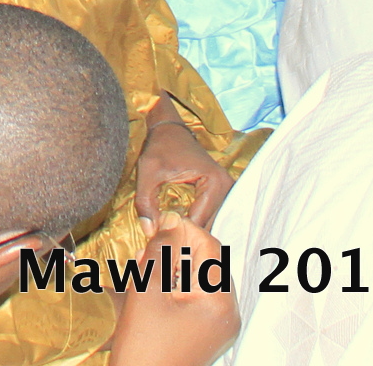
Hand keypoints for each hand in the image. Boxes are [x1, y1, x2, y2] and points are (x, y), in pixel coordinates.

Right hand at [111, 215, 239, 365]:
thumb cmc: (143, 346)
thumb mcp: (148, 290)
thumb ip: (161, 250)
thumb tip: (170, 220)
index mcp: (219, 302)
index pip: (209, 247)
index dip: (183, 229)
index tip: (156, 222)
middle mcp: (228, 313)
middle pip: (206, 263)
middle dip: (176, 250)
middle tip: (145, 250)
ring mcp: (220, 326)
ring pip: (199, 279)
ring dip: (173, 268)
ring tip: (144, 270)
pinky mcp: (208, 334)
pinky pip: (196, 298)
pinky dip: (175, 287)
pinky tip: (151, 289)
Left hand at [131, 104, 230, 228]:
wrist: (169, 129)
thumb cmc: (159, 147)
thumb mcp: (148, 172)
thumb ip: (146, 201)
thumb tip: (149, 231)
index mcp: (215, 183)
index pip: (199, 222)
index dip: (179, 233)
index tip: (161, 240)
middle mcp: (227, 189)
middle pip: (208, 226)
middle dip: (186, 236)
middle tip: (165, 244)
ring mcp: (226, 192)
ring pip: (209, 224)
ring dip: (191, 233)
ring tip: (171, 237)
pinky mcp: (220, 194)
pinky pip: (209, 216)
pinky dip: (195, 224)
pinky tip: (179, 228)